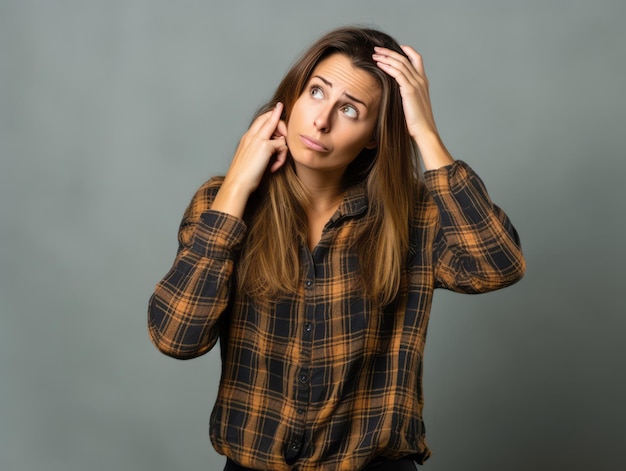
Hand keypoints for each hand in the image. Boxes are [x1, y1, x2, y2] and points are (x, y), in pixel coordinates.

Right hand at [211, 103, 287, 216]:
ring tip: (276, 162)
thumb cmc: (244, 176)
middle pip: (269, 116)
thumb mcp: (251, 159)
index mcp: (246, 138)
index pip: (261, 119)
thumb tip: (276, 147)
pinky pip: (282, 146)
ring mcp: (258, 139)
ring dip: (282, 147)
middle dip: (281, 124)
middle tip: (284, 139)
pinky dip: (282, 158)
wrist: (237, 184)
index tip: (279, 110)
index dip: (271, 116)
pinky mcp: (265, 146)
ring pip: (278, 128)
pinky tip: (274, 167)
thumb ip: (260, 150)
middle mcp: (251, 135)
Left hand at [373, 46, 453, 168]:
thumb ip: (404, 97)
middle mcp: (421, 80)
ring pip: (400, 64)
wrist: (424, 131)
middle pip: (405, 59)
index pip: (417, 59)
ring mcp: (416, 84)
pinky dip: (388, 66)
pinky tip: (379, 64)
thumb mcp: (410, 106)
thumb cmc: (416, 123)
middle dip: (390, 52)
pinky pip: (397, 73)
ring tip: (374, 54)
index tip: (398, 46)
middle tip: (377, 49)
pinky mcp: (410, 90)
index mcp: (423, 82)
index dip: (408, 51)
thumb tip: (391, 96)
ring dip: (386, 57)